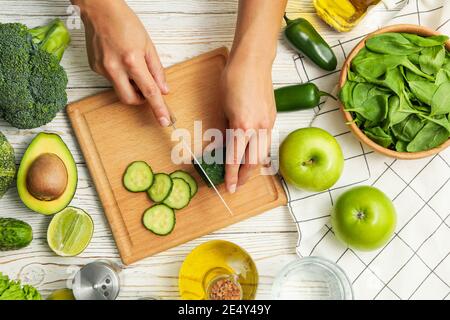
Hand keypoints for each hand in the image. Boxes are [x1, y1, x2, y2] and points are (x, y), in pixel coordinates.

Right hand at [77, 0, 170, 125]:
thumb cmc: (125, 22)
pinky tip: (119, 59)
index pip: (149, 91)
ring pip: (120, 89)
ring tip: (132, 66)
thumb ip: (157, 69)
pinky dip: (119, 75)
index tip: (164, 121)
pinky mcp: (94, 67)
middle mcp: (115, 68)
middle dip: (141, 99)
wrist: (99, 9)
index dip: (158, 108)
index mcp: (132, 61)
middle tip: (146, 88)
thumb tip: (163, 89)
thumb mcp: (148, 45)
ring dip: (130, 85)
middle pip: (130, 99)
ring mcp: (102, 69)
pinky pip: (111, 79)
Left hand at [221, 55, 275, 192]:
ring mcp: (268, 123)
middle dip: (245, 177)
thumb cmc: (233, 79)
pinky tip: (253, 154)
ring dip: (254, 167)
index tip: (228, 187)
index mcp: (242, 126)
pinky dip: (260, 152)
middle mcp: (258, 128)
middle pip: (254, 162)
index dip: (231, 176)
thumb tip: (225, 145)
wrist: (253, 61)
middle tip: (237, 186)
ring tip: (245, 174)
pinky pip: (266, 141)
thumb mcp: (223, 107)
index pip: (235, 159)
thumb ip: (226, 128)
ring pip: (263, 153)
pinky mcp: (272, 117)